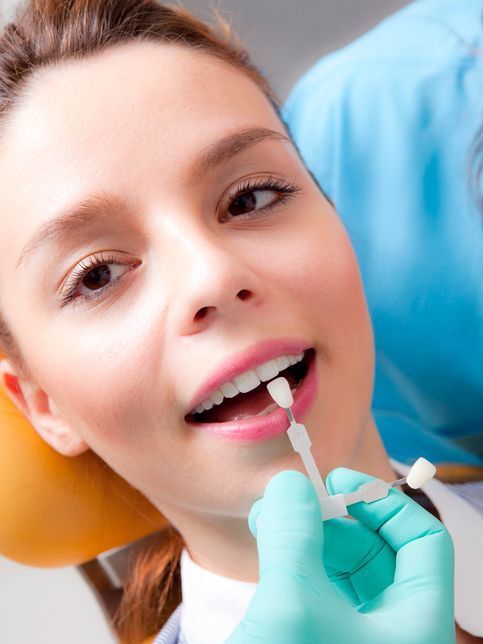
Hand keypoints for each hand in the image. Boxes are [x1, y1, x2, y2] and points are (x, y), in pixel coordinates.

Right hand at [226, 468, 454, 643]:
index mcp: (416, 630)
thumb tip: (289, 482)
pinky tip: (269, 553)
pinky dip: (297, 565)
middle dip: (332, 519)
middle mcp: (394, 638)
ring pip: (345, 573)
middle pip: (379, 553)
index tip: (338, 483)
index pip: (424, 543)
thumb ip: (293, 536)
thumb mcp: (292, 607)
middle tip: (289, 502)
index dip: (384, 504)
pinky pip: (321, 594)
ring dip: (309, 538)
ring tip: (268, 521)